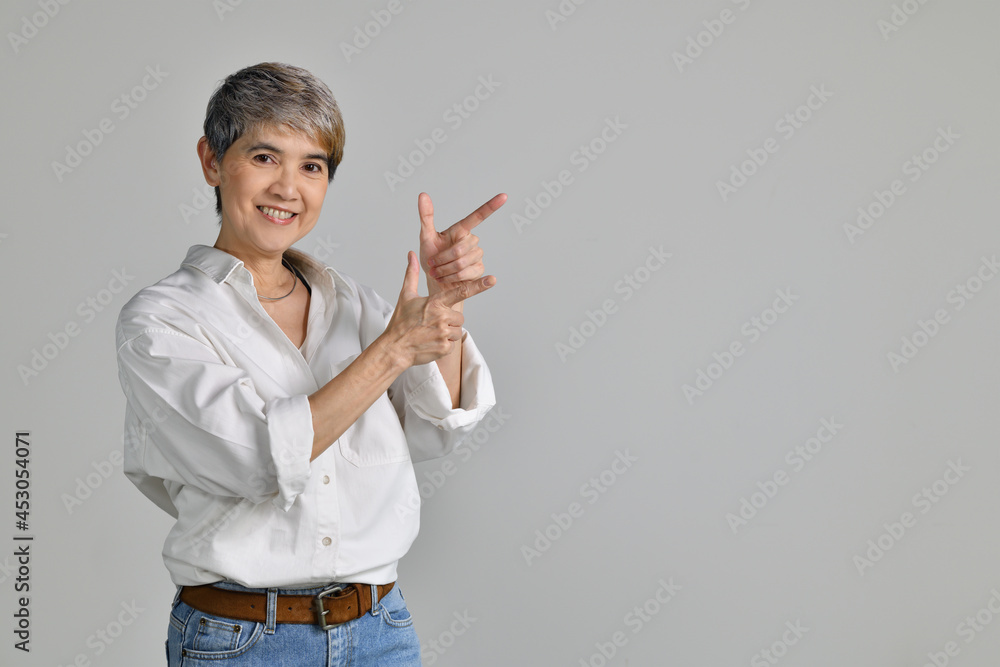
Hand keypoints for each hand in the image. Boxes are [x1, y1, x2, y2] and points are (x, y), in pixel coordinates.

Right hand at [385, 251, 495, 365]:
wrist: (395, 348)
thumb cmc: (401, 322)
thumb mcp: (406, 296)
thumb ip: (412, 274)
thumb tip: (411, 254)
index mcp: (435, 303)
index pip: (461, 292)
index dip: (478, 286)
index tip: (492, 280)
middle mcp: (442, 317)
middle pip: (460, 317)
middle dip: (450, 320)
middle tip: (432, 323)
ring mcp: (443, 333)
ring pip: (457, 331)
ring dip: (448, 333)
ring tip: (431, 332)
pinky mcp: (444, 348)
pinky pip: (452, 344)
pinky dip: (444, 344)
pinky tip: (431, 342)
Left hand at [418, 192, 505, 298]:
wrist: (435, 280)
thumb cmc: (431, 257)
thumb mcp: (426, 236)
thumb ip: (426, 216)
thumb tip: (423, 195)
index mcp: (461, 230)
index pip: (477, 217)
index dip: (491, 206)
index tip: (504, 196)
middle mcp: (471, 241)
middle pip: (460, 249)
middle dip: (442, 259)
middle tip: (432, 264)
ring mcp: (477, 255)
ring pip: (461, 262)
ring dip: (445, 270)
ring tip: (438, 272)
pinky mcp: (479, 269)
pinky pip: (466, 273)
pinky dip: (452, 278)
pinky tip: (448, 278)